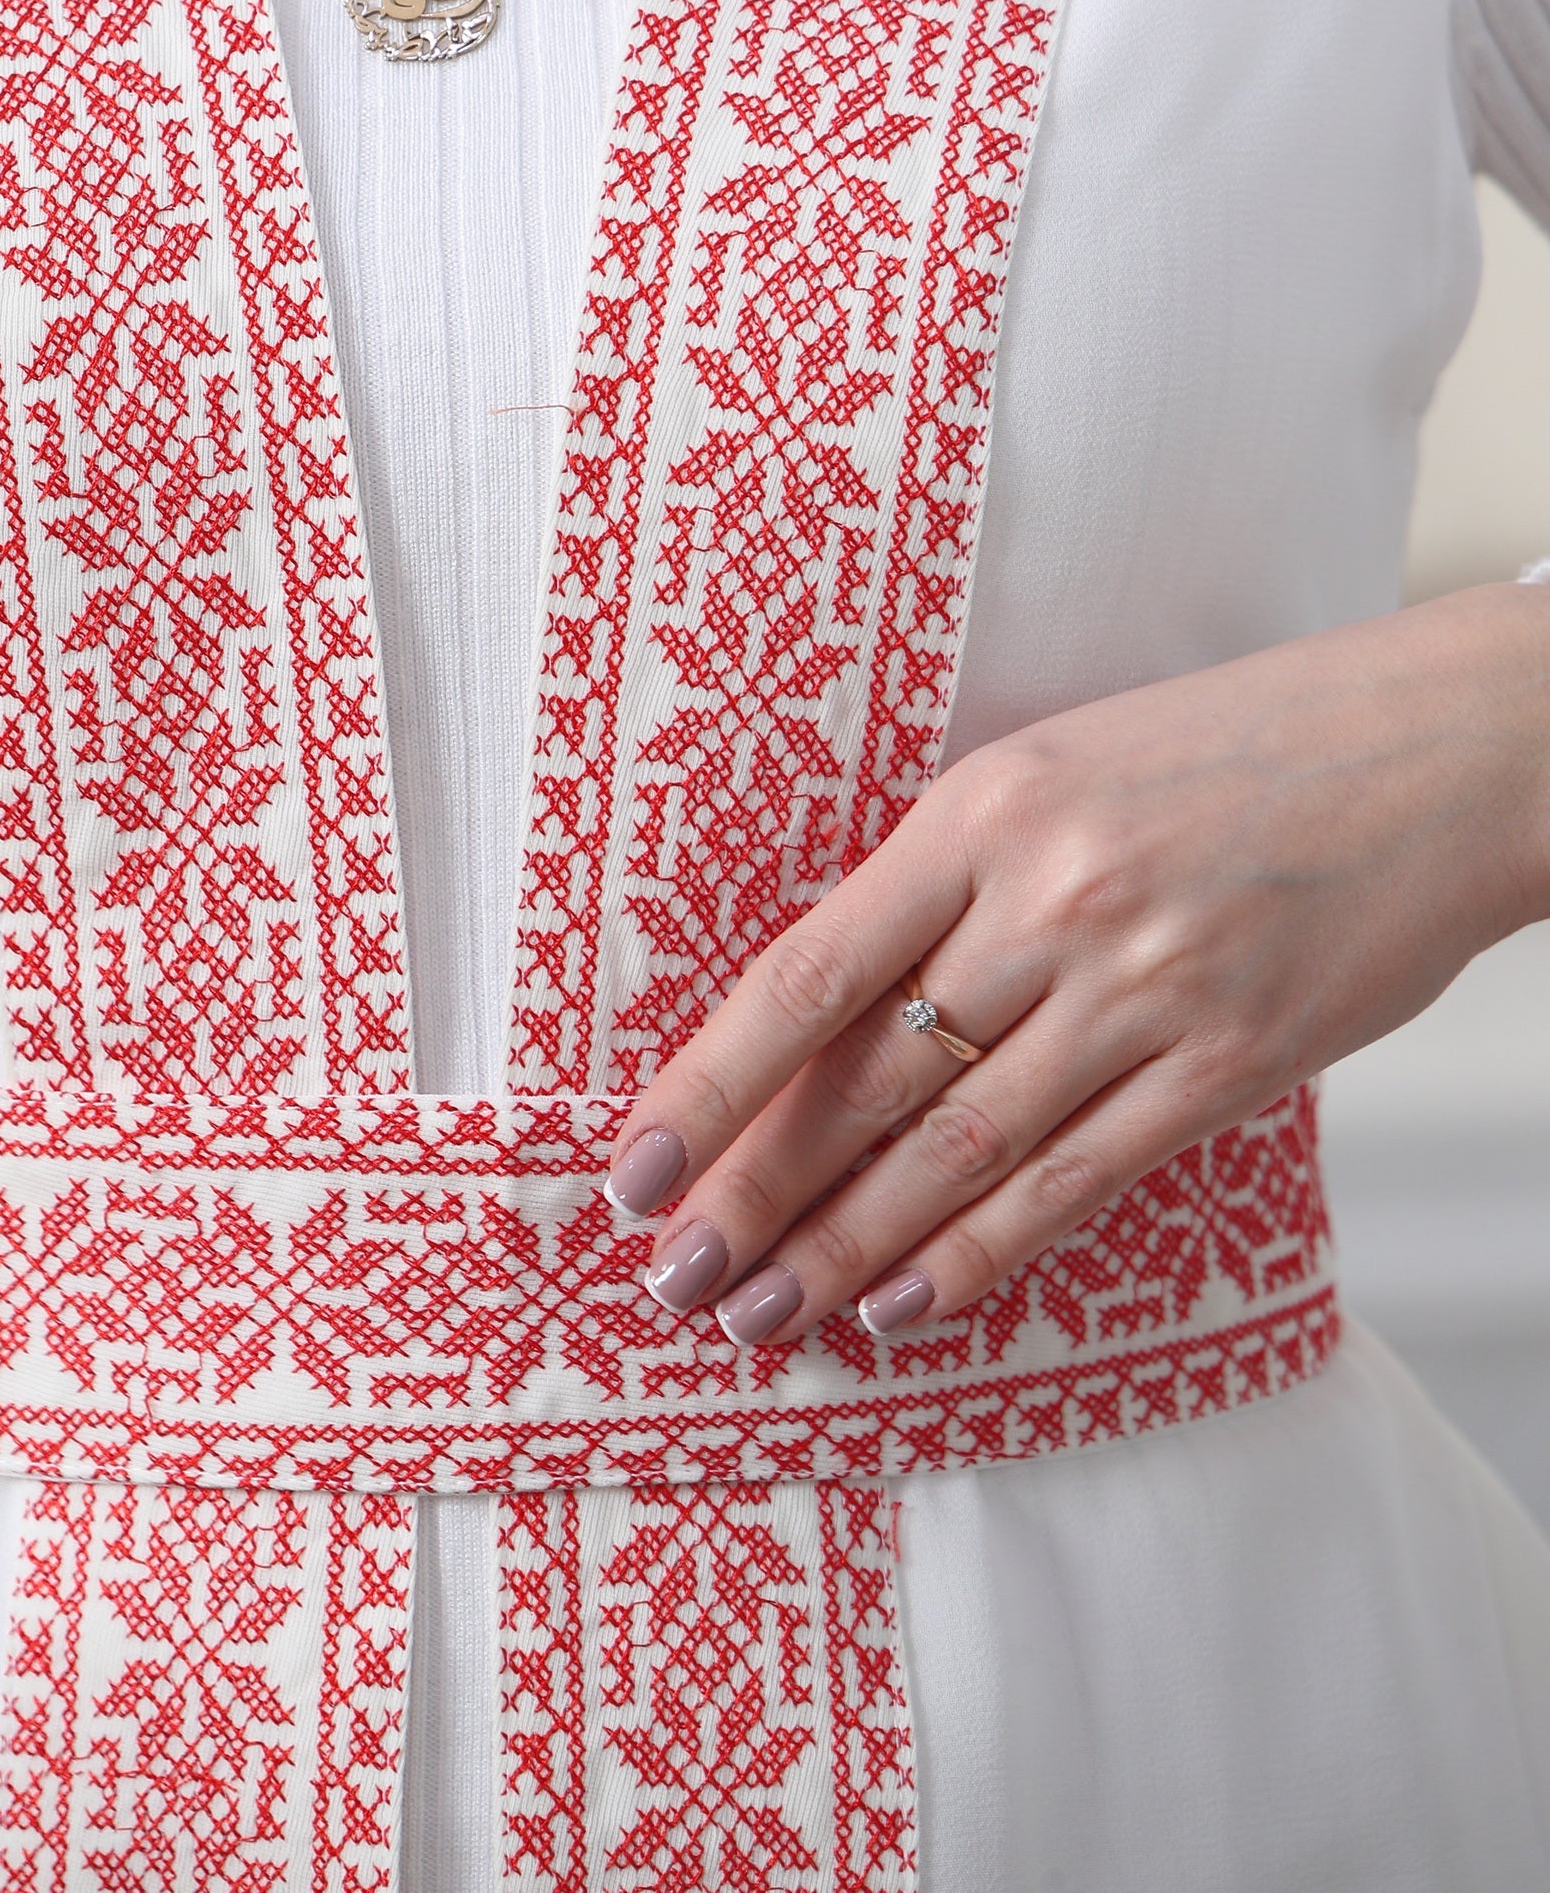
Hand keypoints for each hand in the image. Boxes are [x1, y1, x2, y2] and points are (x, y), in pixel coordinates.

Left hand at [602, 584, 1549, 1346]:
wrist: (1433, 747)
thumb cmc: (1225, 749)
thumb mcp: (1058, 770)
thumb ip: (951, 883)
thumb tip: (826, 1021)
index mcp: (986, 810)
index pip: (811, 974)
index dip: (712, 1084)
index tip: (630, 1169)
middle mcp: (1053, 901)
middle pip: (870, 1081)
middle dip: (758, 1195)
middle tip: (676, 1282)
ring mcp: (1144, 990)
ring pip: (961, 1150)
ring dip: (849, 1248)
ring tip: (766, 1315)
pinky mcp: (1228, 1064)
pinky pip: (1077, 1180)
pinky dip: (981, 1255)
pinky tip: (906, 1306)